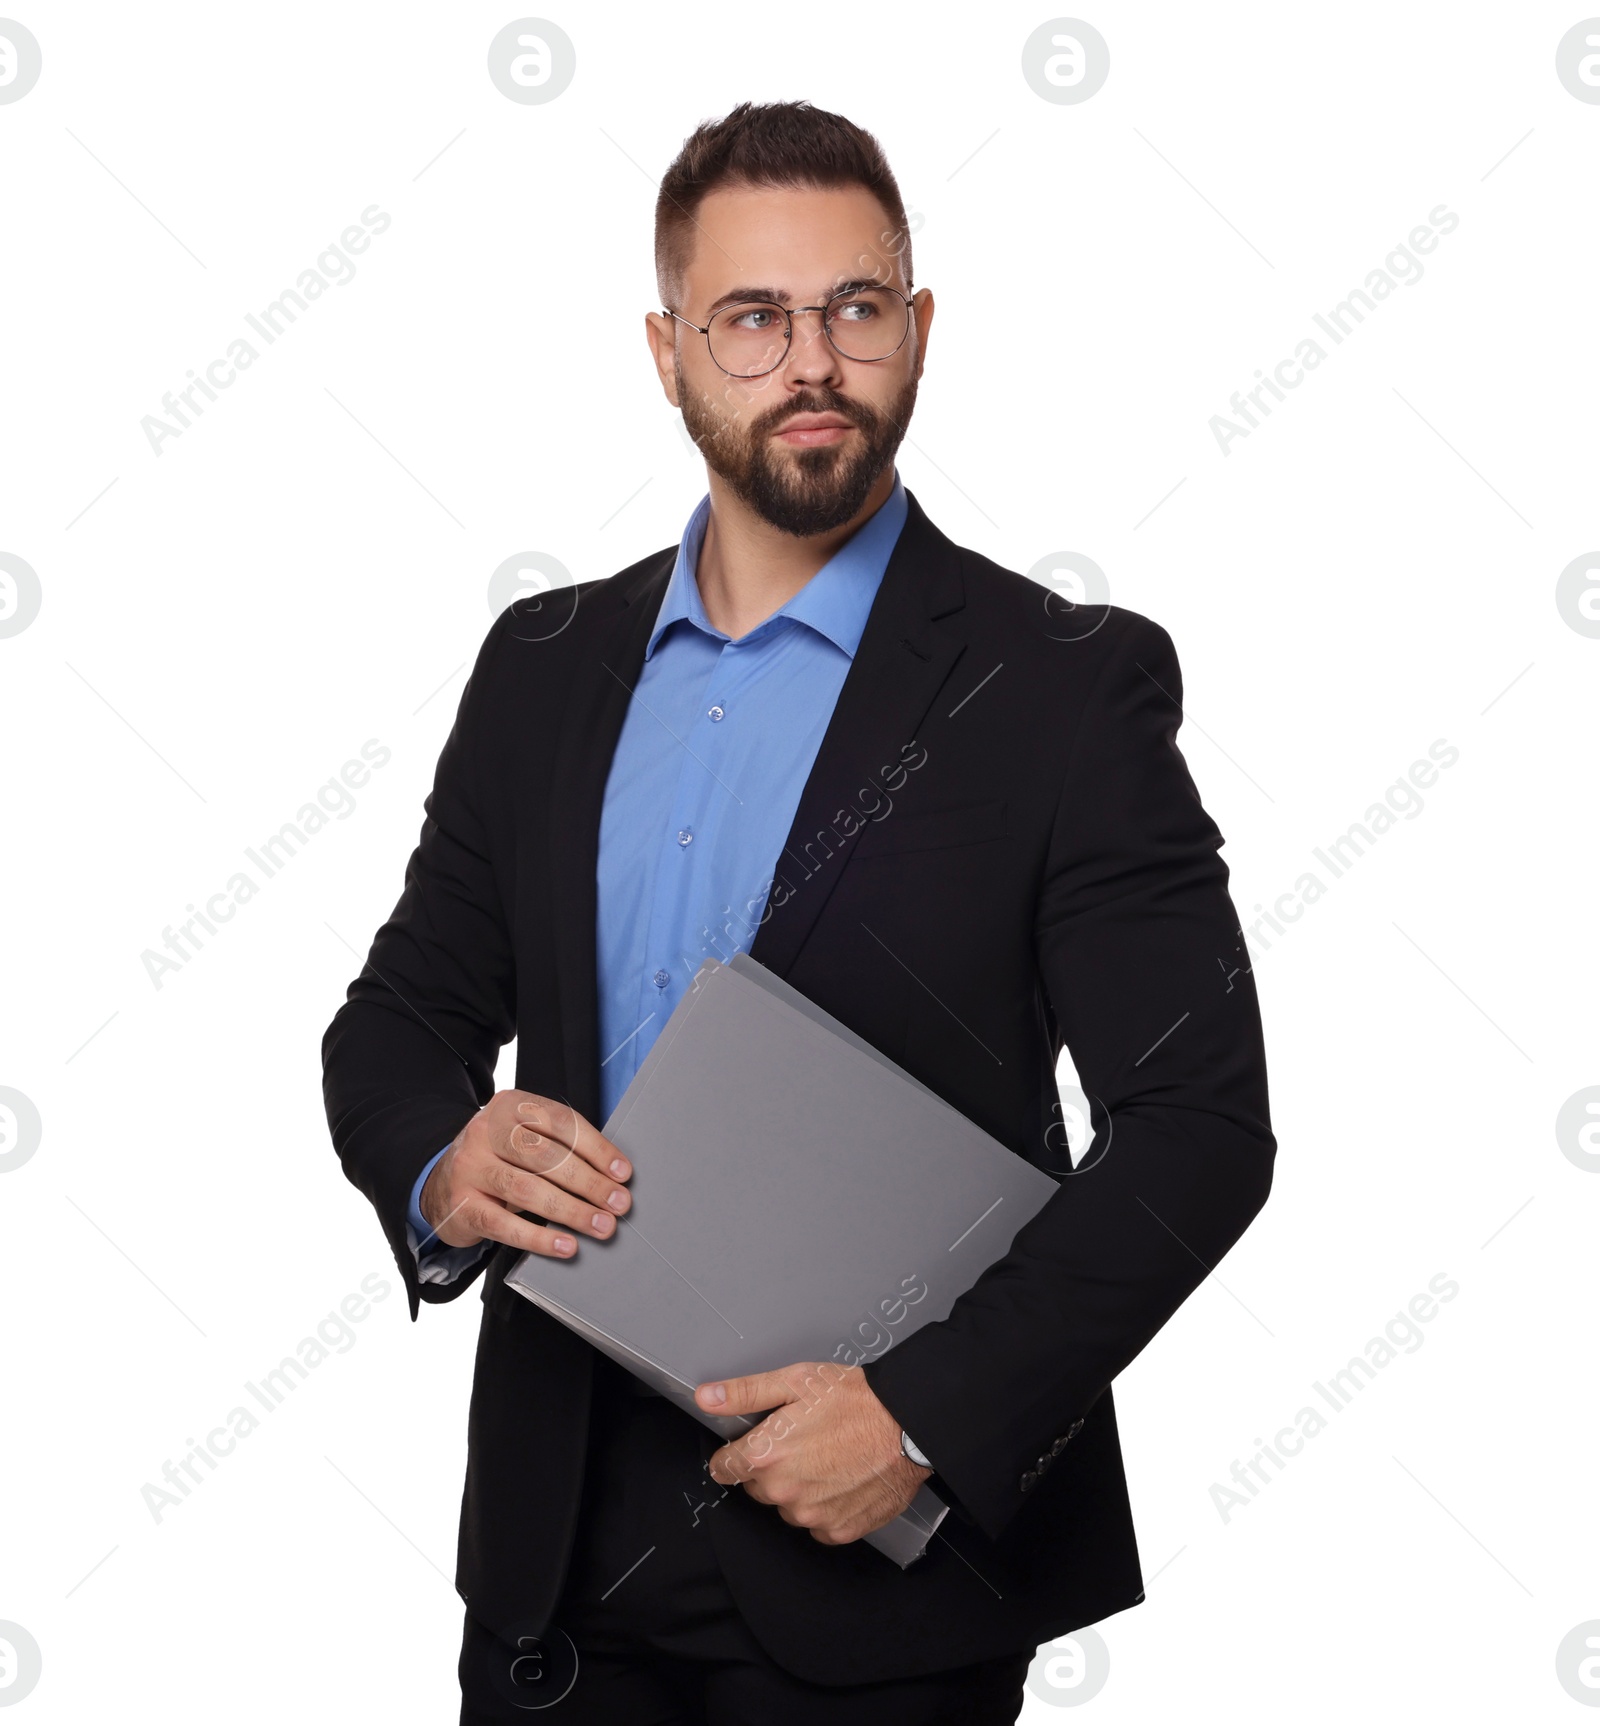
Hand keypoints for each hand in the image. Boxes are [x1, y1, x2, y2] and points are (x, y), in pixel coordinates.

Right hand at [420, 1090, 631, 1257]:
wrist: (440, 1184)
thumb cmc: (499, 1160)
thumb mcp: (523, 1140)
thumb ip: (560, 1147)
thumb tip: (613, 1176)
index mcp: (508, 1106)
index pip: (560, 1122)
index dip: (596, 1148)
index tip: (623, 1173)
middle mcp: (484, 1132)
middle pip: (546, 1156)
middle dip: (589, 1182)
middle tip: (619, 1203)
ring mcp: (469, 1168)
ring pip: (527, 1189)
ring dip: (572, 1211)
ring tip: (601, 1225)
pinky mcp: (460, 1206)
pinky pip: (505, 1225)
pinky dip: (540, 1237)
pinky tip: (566, 1245)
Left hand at [695, 1361, 930, 1545]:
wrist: (908, 1424)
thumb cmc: (855, 1399)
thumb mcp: (795, 1381)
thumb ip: (745, 1393)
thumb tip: (706, 1397)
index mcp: (767, 1455)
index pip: (725, 1468)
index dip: (734, 1455)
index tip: (745, 1448)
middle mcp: (785, 1492)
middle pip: (759, 1487)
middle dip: (772, 1467)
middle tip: (802, 1440)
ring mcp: (812, 1516)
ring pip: (788, 1506)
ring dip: (799, 1487)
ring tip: (828, 1457)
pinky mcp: (839, 1530)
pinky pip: (817, 1522)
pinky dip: (825, 1505)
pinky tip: (842, 1478)